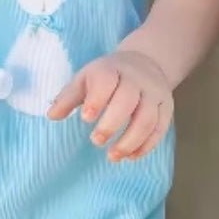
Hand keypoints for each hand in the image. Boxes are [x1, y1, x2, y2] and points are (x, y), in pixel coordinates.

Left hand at [47, 50, 172, 161]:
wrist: (146, 62)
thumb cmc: (108, 76)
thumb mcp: (86, 78)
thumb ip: (68, 97)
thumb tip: (51, 116)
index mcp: (112, 69)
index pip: (107, 80)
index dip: (97, 99)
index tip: (85, 118)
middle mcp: (136, 80)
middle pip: (128, 101)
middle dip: (112, 123)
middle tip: (96, 141)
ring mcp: (154, 94)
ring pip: (147, 119)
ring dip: (130, 141)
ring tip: (113, 156)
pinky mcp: (167, 108)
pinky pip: (160, 129)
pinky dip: (146, 146)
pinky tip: (131, 156)